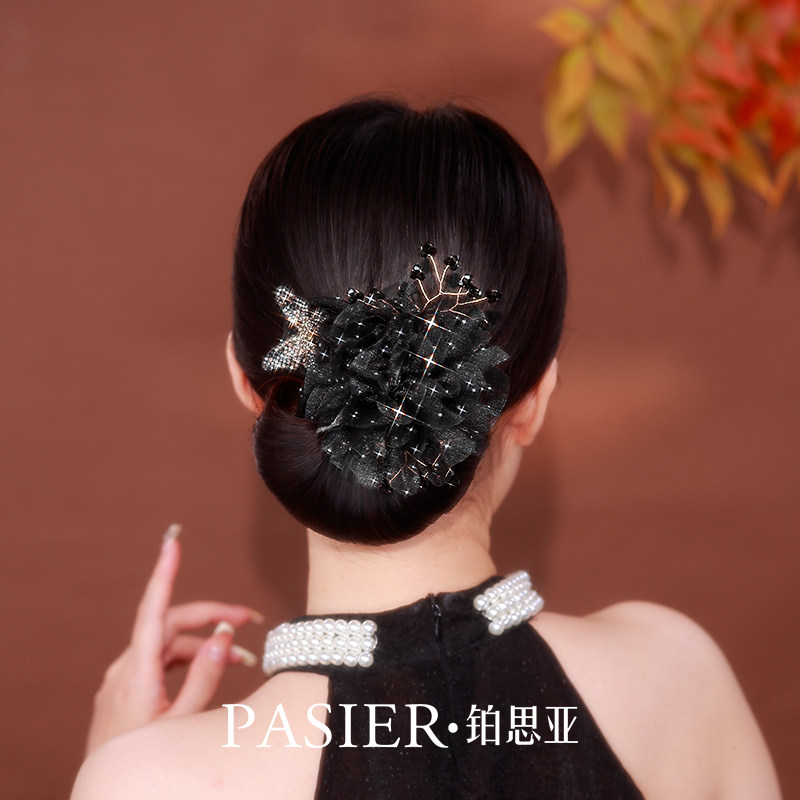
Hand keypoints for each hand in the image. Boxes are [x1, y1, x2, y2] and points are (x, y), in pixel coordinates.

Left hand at [85, 525, 261, 754]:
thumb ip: (205, 677)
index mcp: (137, 673)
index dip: (164, 573)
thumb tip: (222, 635)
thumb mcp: (184, 724)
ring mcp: (122, 679)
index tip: (172, 542)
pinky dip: (188, 660)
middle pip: (171, 625)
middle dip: (212, 619)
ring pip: (168, 644)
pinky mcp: (125, 689)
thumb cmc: (146, 764)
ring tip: (243, 662)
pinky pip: (159, 661)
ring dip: (205, 646)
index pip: (153, 610)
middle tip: (251, 621)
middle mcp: (125, 668)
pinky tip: (213, 672)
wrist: (106, 796)